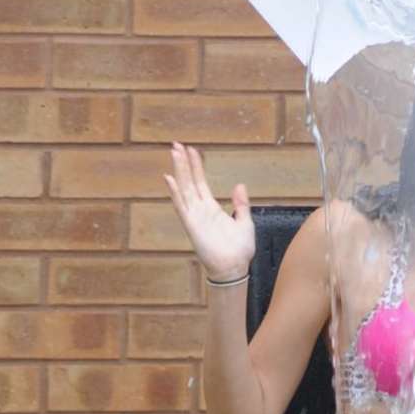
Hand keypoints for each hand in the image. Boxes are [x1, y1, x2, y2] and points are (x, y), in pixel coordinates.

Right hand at [165, 143, 254, 280]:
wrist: (234, 269)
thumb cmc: (239, 250)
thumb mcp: (245, 222)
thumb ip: (241, 204)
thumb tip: (239, 185)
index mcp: (212, 208)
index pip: (200, 182)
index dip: (196, 165)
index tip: (191, 150)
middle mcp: (200, 210)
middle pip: (189, 181)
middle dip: (183, 163)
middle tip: (176, 144)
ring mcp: (194, 217)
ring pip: (184, 189)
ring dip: (179, 171)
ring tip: (174, 153)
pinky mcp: (192, 225)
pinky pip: (182, 206)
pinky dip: (175, 192)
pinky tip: (169, 179)